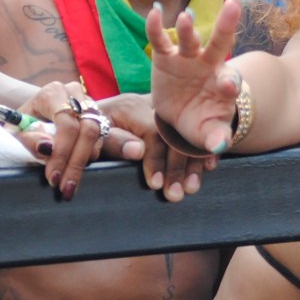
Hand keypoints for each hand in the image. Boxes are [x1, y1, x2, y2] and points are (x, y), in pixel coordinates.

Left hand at [15, 81, 142, 200]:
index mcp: (53, 93)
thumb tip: (47, 147)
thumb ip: (28, 138)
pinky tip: (74, 173)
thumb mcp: (15, 131)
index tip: (53, 176)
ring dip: (83, 163)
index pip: (67, 123)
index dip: (62, 152)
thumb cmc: (20, 124)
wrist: (30, 115)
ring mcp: (89, 104)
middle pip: (87, 129)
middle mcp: (75, 94)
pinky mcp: (97, 116)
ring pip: (97, 135)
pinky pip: (101, 140)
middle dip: (75, 162)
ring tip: (69, 185)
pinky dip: (88, 159)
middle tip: (65, 186)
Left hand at [98, 93, 217, 202]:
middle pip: (174, 134)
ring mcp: (167, 111)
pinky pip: (195, 133)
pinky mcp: (176, 120)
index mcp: (131, 107)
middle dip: (178, 166)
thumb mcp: (94, 135)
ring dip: (192, 163)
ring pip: (187, 135)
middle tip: (177, 194)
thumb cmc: (90, 129)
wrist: (92, 114)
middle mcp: (152, 105)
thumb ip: (113, 142)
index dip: (156, 159)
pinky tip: (209, 167)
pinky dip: (203, 151)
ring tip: (191, 188)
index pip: (153, 132)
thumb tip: (137, 152)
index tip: (155, 184)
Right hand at [146, 0, 242, 155]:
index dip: (230, 83)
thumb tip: (220, 146)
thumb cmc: (201, 122)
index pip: (231, 81)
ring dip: (188, 30)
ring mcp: (188, 58)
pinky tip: (153, 13)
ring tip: (186, 17)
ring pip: (190, 40)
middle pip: (220, 44)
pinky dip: (156, 27)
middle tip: (233, 6)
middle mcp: (209, 65)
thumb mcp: (208, 133)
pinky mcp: (166, 57)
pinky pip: (160, 40)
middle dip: (226, 26)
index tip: (228, 86)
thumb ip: (216, 138)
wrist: (181, 116)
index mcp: (224, 85)